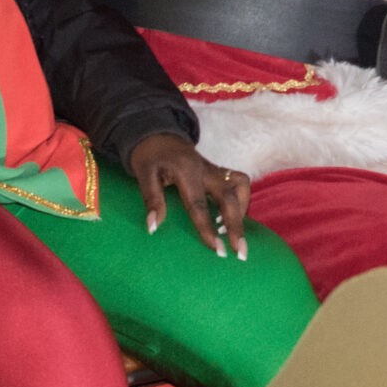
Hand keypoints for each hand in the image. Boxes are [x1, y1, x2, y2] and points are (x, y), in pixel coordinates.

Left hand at [129, 132, 250, 259]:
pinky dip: (241, 201)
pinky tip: (231, 217)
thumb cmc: (150, 157)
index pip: (199, 204)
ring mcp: (215, 169)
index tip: (218, 250)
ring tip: (234, 233)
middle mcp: (206, 169)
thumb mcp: (144, 174)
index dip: (208, 229)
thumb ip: (151, 199)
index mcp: (187, 171)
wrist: (159, 134)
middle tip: (241, 252)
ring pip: (241, 185)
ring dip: (242, 209)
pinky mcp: (219, 171)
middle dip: (237, 224)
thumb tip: (153, 228)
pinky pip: (238, 183)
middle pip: (229, 196)